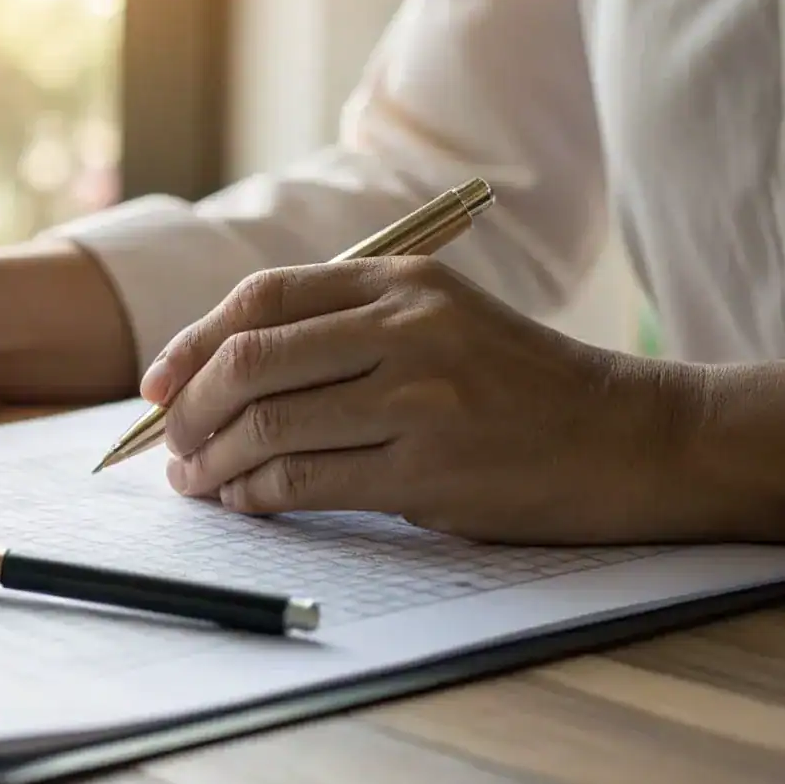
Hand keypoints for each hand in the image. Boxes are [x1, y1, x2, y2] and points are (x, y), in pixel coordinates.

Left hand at [145, 257, 706, 543]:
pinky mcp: (426, 468)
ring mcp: (416, 398)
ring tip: (196, 481)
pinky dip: (256, 496)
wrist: (628, 438)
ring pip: (268, 426)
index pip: (262, 299)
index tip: (157, 384)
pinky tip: (245, 502)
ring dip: (213, 462)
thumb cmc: (518, 386)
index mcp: (400, 281)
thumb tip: (218, 370)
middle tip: (168, 443)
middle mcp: (404, 328)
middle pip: (250, 361)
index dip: (193, 342)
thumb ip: (345, 328)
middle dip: (187, 409)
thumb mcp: (439, 320)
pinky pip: (305, 480)